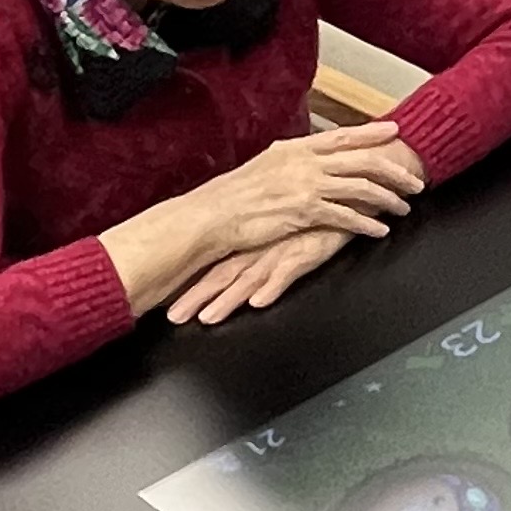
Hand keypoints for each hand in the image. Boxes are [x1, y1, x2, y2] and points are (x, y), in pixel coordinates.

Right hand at [101, 126, 421, 313]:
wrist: (214, 215)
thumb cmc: (237, 196)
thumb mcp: (267, 167)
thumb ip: (293, 161)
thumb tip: (311, 157)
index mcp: (295, 149)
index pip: (342, 136)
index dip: (372, 134)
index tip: (395, 132)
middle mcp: (304, 163)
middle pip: (361, 162)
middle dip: (393, 171)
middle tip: (415, 180)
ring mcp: (306, 186)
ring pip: (360, 188)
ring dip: (388, 198)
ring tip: (405, 207)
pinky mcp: (305, 212)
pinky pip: (346, 217)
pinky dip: (367, 223)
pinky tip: (381, 230)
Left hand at [167, 226, 350, 325]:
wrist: (343, 193)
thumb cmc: (311, 214)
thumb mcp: (281, 231)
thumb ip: (261, 249)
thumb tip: (241, 270)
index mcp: (249, 243)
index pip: (212, 267)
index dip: (189, 286)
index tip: (168, 302)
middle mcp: (258, 247)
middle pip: (221, 276)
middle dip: (196, 298)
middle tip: (174, 316)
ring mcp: (280, 251)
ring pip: (248, 278)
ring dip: (227, 299)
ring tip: (209, 317)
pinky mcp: (306, 252)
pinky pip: (286, 272)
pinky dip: (271, 287)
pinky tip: (258, 302)